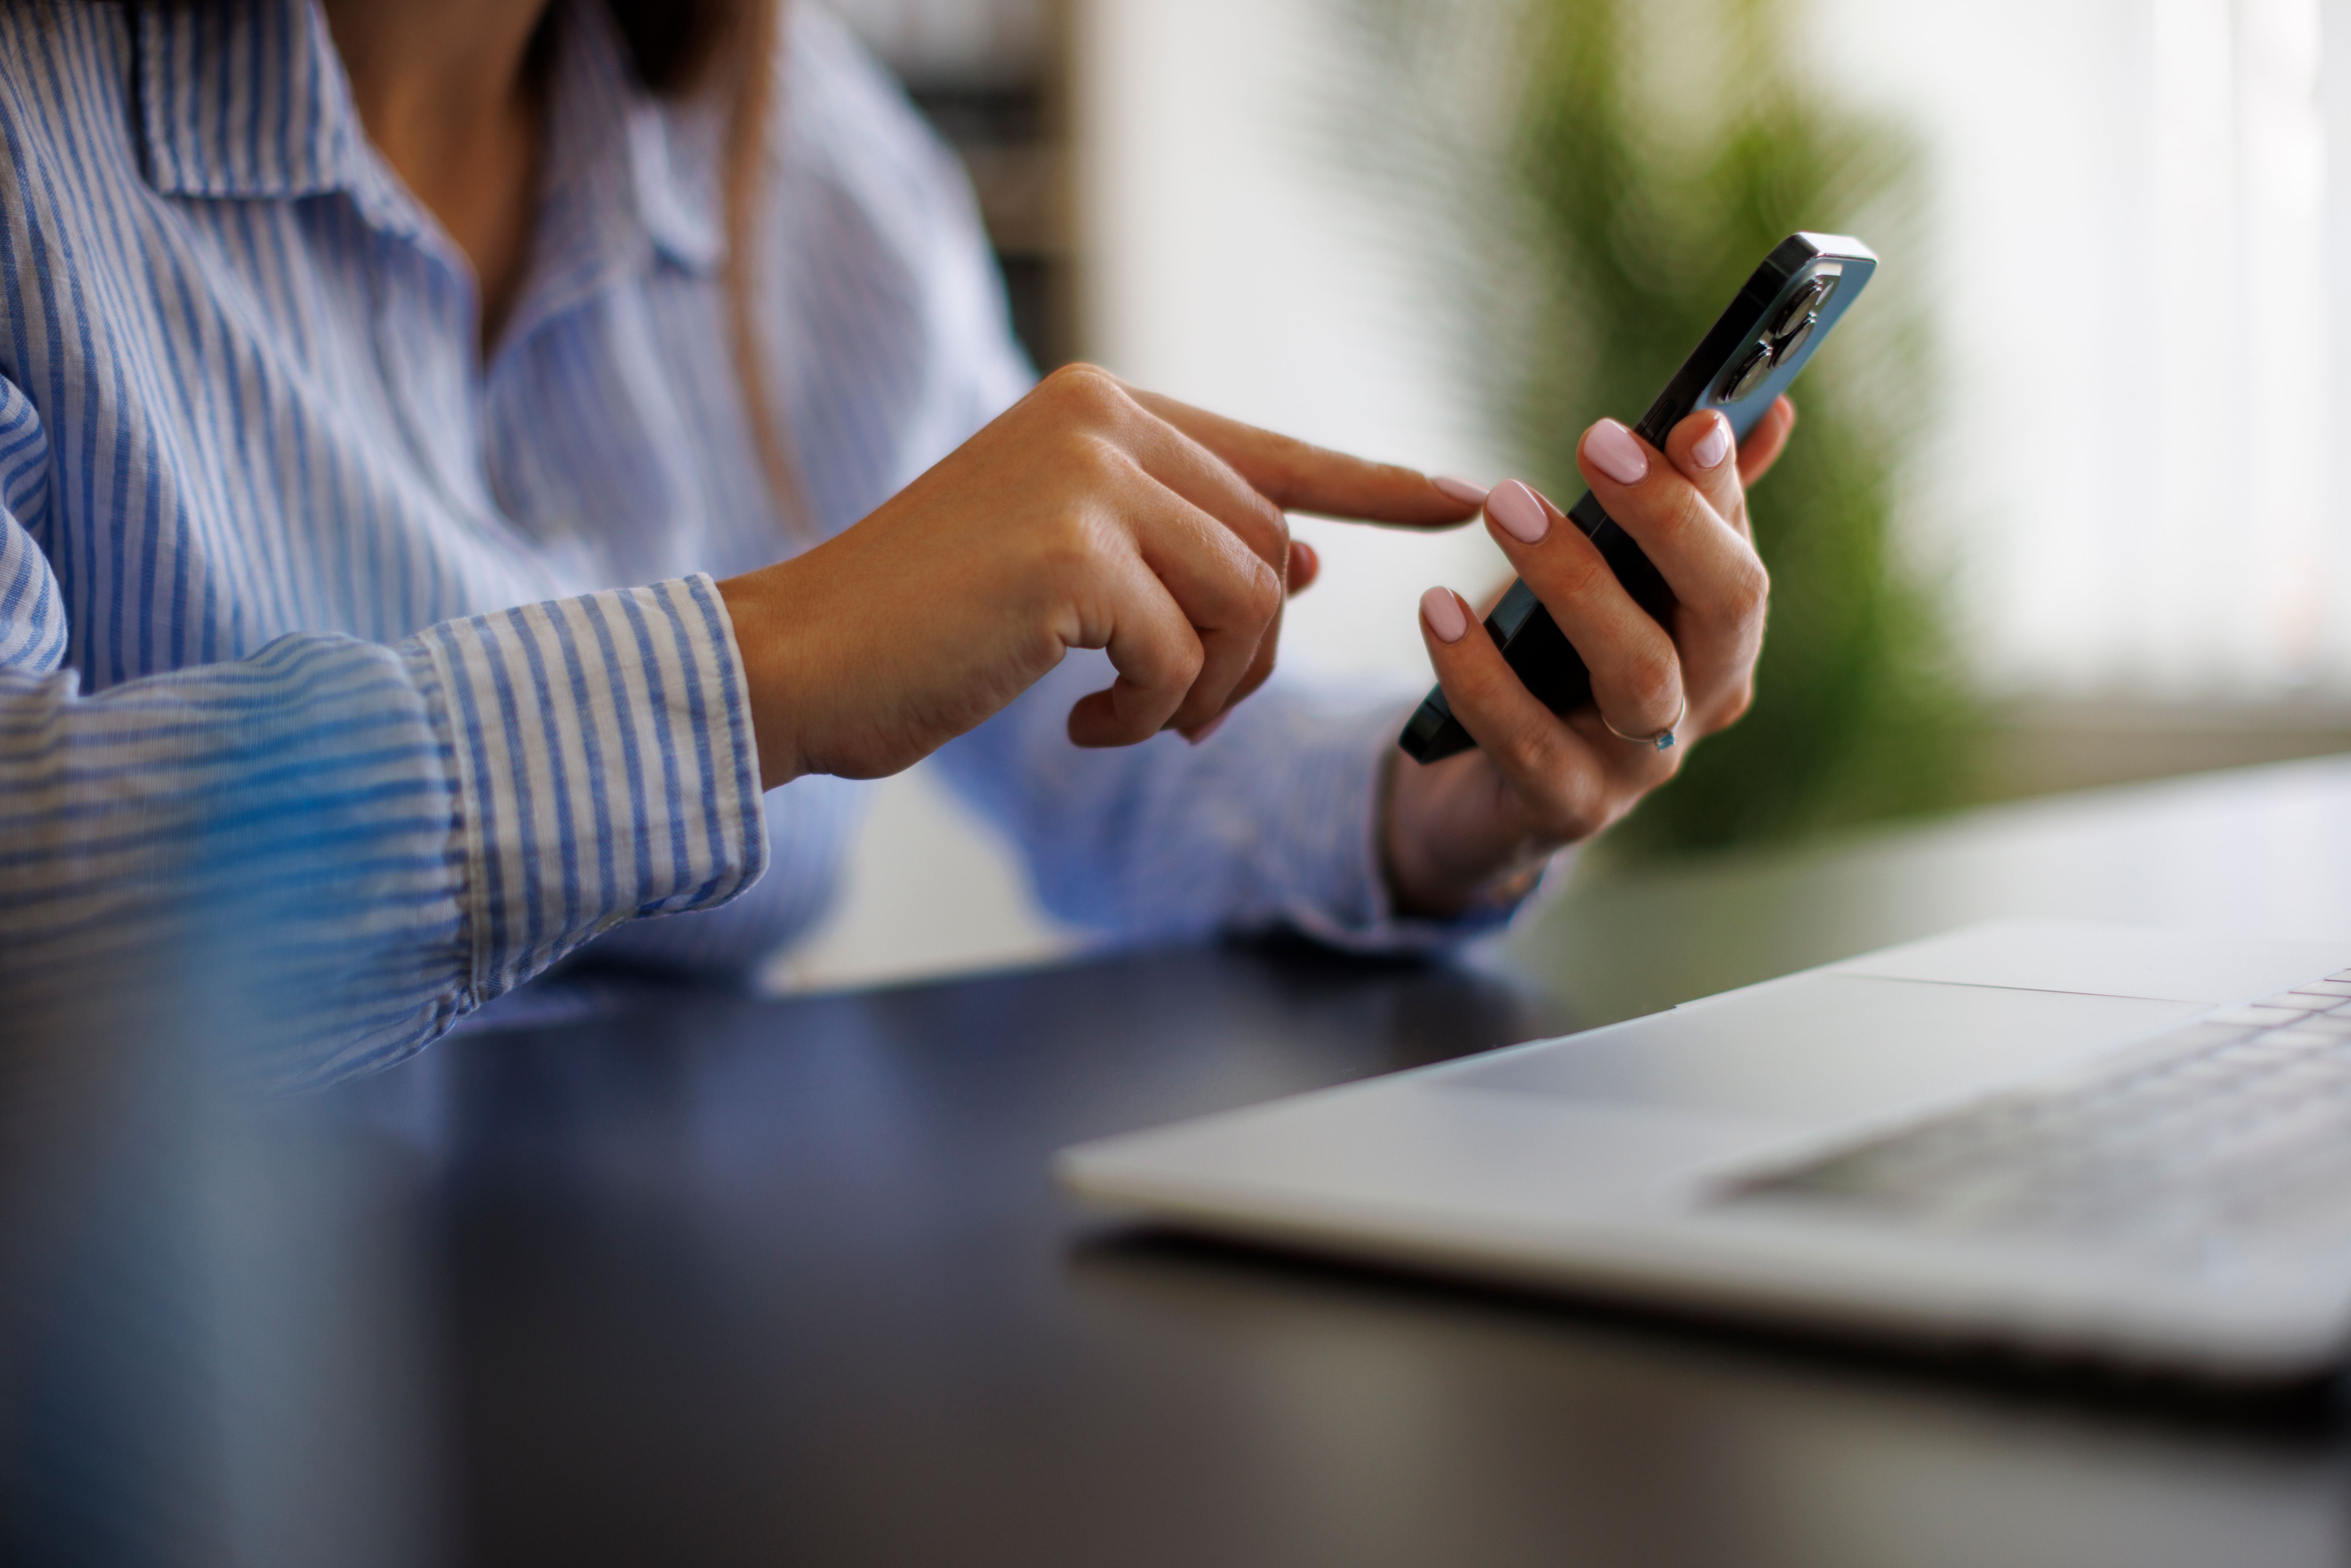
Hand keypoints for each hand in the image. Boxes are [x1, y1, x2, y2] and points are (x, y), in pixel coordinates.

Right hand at [718, 364, 1480, 788]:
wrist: (801, 658)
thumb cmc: (928, 623)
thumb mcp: (1069, 566)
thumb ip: (1180, 544)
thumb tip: (1297, 555)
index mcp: (1102, 407)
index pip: (1273, 451)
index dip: (1377, 484)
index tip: (1466, 497)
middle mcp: (1102, 419)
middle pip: (1263, 552)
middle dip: (1243, 657)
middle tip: (1173, 713)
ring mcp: (1087, 480)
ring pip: (1242, 605)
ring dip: (1202, 693)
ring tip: (1128, 719)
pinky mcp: (1073, 556)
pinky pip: (1183, 658)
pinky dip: (1148, 716)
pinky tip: (1084, 728)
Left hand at [1382, 398, 1796, 915]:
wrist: (1480, 791)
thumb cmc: (1553, 665)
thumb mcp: (1610, 579)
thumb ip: (1678, 504)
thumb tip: (1765, 413)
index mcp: (1721, 635)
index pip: (1740, 544)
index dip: (1721, 482)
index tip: (1692, 418)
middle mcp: (1703, 698)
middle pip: (1726, 606)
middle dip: (1669, 516)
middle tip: (1596, 439)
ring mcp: (1642, 763)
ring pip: (1639, 670)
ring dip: (1575, 579)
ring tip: (1505, 504)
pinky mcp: (1567, 808)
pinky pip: (1526, 739)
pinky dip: (1479, 670)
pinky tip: (1436, 608)